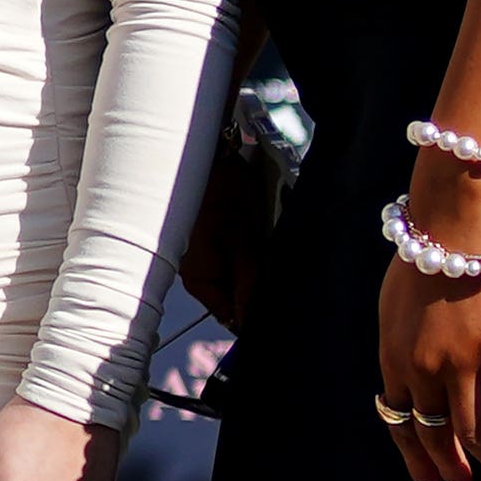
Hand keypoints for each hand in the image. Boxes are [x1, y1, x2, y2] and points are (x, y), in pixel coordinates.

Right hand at [180, 167, 268, 335]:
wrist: (208, 156)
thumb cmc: (225, 196)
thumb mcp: (244, 242)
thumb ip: (249, 285)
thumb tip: (250, 324)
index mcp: (200, 281)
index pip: (233, 316)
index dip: (258, 312)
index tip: (283, 304)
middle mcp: (197, 275)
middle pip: (235, 297)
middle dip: (259, 287)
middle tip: (281, 274)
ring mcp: (202, 259)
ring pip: (237, 278)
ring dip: (257, 270)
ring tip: (272, 254)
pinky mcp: (210, 245)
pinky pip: (233, 262)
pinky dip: (250, 256)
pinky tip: (261, 241)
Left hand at [374, 164, 480, 480]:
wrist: (454, 229)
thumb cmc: (422, 260)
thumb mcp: (392, 309)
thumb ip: (400, 348)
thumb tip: (408, 378)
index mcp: (393, 359)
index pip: (399, 424)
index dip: (415, 458)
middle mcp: (423, 370)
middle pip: (435, 433)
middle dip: (449, 468)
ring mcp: (460, 363)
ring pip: (473, 427)